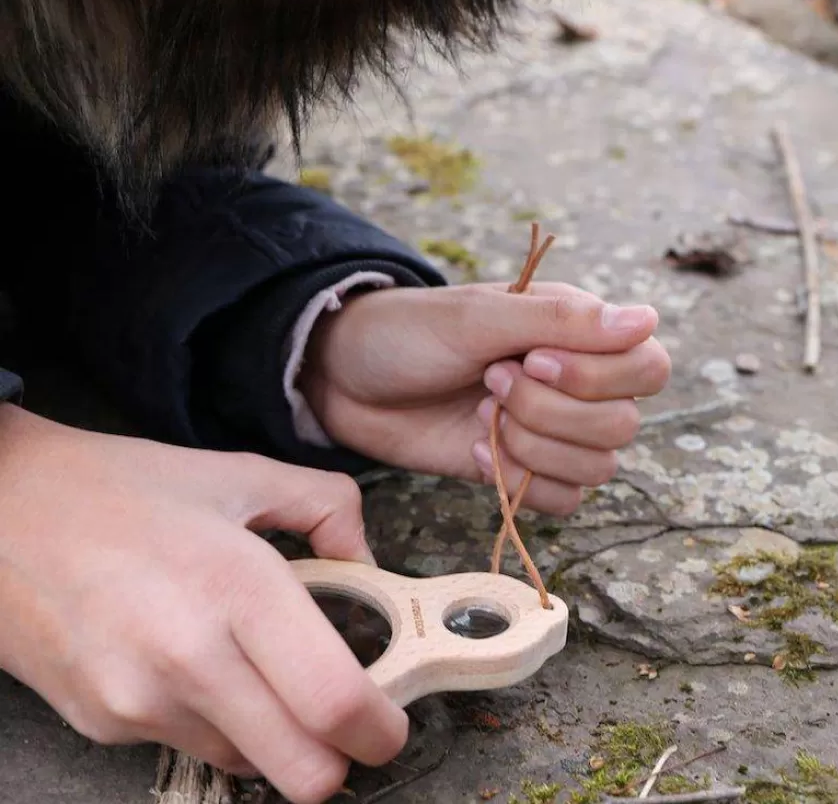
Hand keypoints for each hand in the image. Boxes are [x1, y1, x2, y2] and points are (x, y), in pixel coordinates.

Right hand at [0, 405, 407, 803]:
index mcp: (235, 585)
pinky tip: (199, 662)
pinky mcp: (101, 725)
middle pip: (302, 771)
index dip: (380, 728)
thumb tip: (367, 557)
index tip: (391, 722)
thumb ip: (326, 506)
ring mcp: (138, 703)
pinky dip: (217, 720)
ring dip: (275, 735)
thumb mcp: (241, 474)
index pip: (331, 702)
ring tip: (259, 666)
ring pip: (250, 764)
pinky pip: (192, 745)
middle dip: (341, 755)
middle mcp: (188, 658)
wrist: (1, 513)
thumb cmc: (123, 489)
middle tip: (345, 713)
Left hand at [300, 283, 670, 514]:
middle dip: (550, 412)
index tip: (530, 359)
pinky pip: (563, 499)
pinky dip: (521, 481)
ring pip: (598, 467)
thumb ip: (562, 322)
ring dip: (533, 447)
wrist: (345, 379)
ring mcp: (552, 430)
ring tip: (480, 414)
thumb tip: (647, 319)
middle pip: (623, 425)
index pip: (649, 365)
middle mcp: (578, 382)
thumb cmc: (410, 332)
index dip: (599, 376)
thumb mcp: (479, 316)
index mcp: (580, 332)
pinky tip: (477, 452)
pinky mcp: (525, 470)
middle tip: (490, 382)